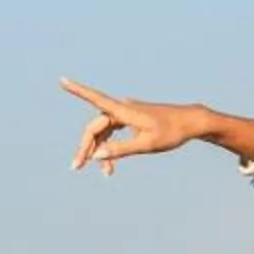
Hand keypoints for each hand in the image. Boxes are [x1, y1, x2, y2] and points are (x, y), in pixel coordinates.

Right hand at [62, 78, 202, 174]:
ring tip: (106, 173)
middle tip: (76, 167)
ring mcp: (127, 114)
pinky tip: (110, 165)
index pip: (95, 98)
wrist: (191, 123)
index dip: (77, 90)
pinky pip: (113, 133)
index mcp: (124, 111)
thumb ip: (121, 150)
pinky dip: (110, 147)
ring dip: (100, 151)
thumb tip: (96, 156)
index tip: (62, 80)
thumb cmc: (171, 132)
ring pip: (103, 132)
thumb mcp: (147, 144)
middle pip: (95, 127)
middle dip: (85, 147)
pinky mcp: (132, 119)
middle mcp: (122, 109)